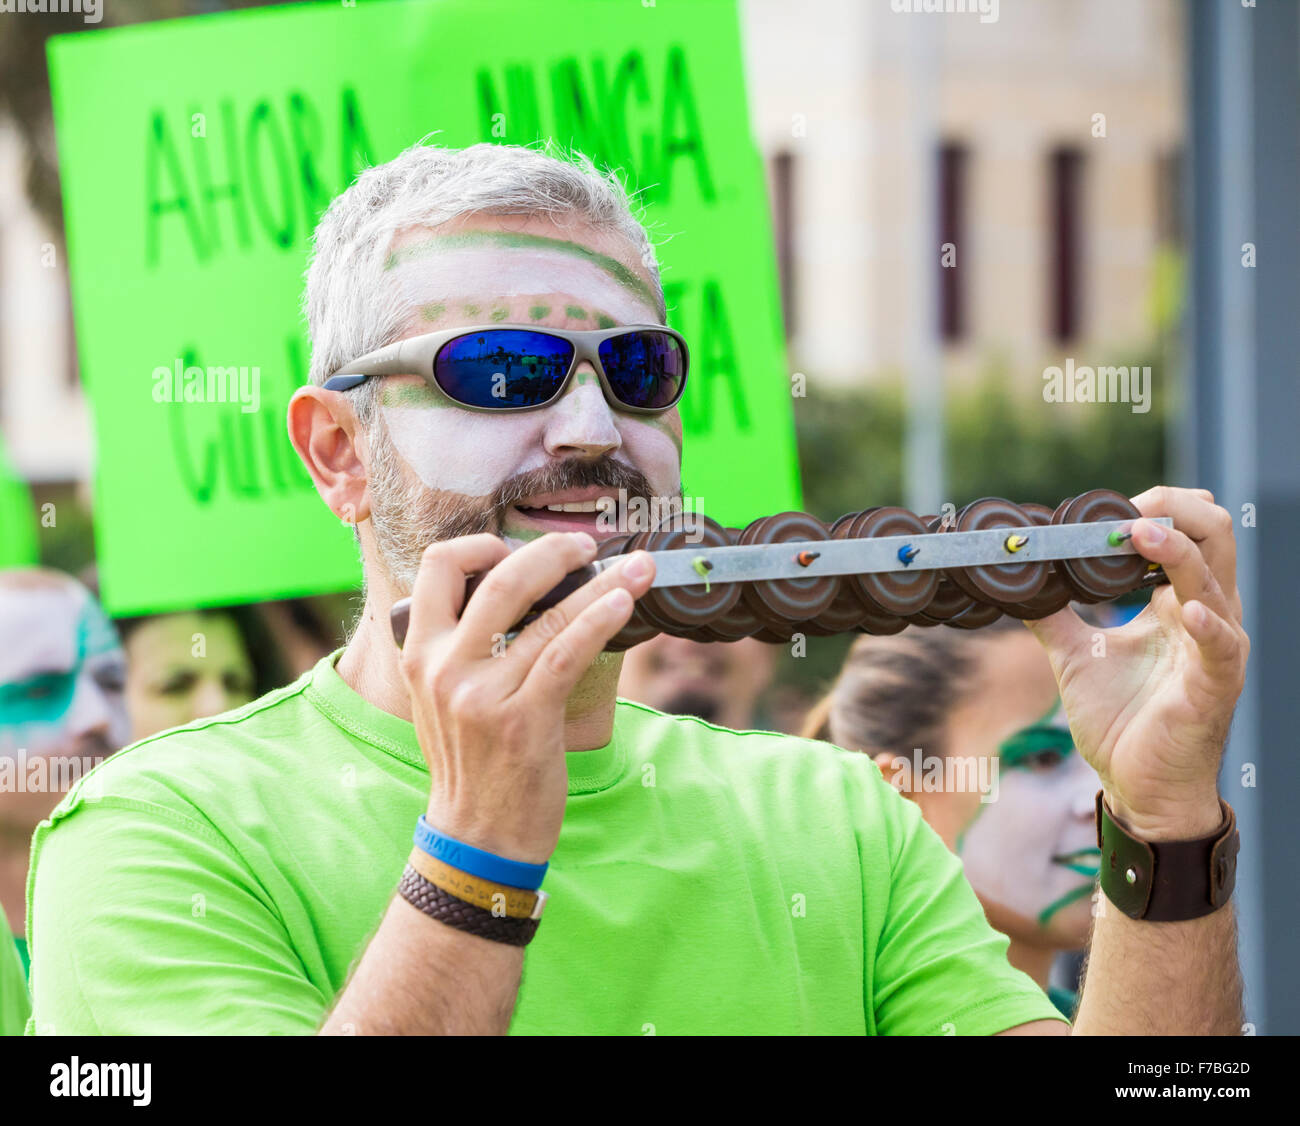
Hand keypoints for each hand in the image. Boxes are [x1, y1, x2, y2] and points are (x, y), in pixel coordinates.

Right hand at [397, 531, 654, 862]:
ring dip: (600, 583)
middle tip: (586, 546)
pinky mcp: (523, 719)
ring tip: (637, 568)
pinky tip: (625, 604)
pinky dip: (600, 620)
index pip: (438, 566)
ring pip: (546, 615)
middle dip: (550, 551)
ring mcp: (482, 694)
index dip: (483, 546)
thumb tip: (520, 594)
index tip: (520, 550)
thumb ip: (463, 648)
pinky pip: (566, 653)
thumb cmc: (471, 765)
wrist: (476, 839)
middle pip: (498, 577)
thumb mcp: (442, 699)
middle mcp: (444, 667)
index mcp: (420, 654)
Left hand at [1025, 487, 1248, 839]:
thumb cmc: (1121, 722)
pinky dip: (1206, 624)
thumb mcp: (1076, 656)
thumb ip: (1053, 615)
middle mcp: (1205, 614)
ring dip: (1175, 550)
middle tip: (1121, 508)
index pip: (1183, 530)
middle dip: (1172, 508)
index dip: (1146, 509)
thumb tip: (1020, 580)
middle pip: (1213, 534)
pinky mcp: (1215, 687)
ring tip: (1136, 532)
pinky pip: (1222, 647)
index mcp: (1176, 602)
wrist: (1139, 788)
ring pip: (1215, 579)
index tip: (1096, 510)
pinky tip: (1183, 608)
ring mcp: (1215, 649)